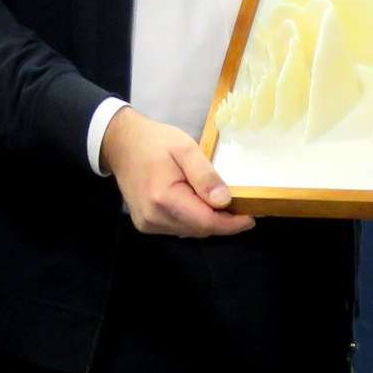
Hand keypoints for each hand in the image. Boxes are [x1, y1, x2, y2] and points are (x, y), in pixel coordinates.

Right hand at [99, 107, 254, 236]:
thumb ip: (205, 175)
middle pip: (199, 229)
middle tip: (240, 205)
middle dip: (222, 221)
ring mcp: (147, 223)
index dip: (231, 223)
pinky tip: (196, 202)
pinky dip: (192, 219)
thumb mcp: (185, 148)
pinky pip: (178, 228)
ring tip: (218, 201)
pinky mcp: (146, 224)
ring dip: (207, 220)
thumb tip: (224, 201)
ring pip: (189, 231)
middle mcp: (153, 217)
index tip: (251, 217)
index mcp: (163, 198)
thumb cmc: (154, 141)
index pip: (206, 222)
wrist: (121, 144)